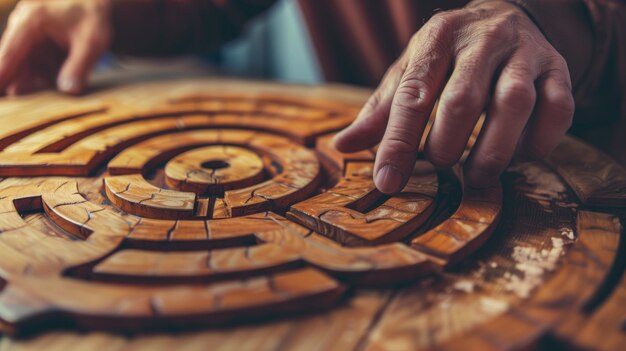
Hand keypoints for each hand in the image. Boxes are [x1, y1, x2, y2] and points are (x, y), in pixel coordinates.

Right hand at [0, 0, 110, 95]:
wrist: (96, 5)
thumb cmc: (93, 17)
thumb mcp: (93, 41)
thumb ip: (80, 66)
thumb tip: (68, 91)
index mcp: (31, 21)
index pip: (8, 54)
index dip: (0, 76)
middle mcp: (21, 27)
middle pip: (11, 63)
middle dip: (17, 85)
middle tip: (17, 108)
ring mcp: (26, 37)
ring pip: (22, 68)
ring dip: (34, 84)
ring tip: (49, 90)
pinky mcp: (34, 46)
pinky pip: (33, 68)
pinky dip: (43, 79)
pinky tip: (59, 81)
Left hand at [333, 0, 573, 191]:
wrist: (506, 15)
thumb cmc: (449, 55)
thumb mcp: (410, 71)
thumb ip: (381, 110)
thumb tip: (342, 145)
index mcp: (436, 40)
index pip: (412, 95)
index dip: (397, 143)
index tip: (387, 182)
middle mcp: (482, 40)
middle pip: (462, 100)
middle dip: (446, 145)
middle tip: (440, 167)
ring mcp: (524, 52)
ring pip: (513, 104)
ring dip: (493, 150)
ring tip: (477, 175)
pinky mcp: (558, 68)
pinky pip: (559, 109)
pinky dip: (539, 142)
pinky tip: (519, 156)